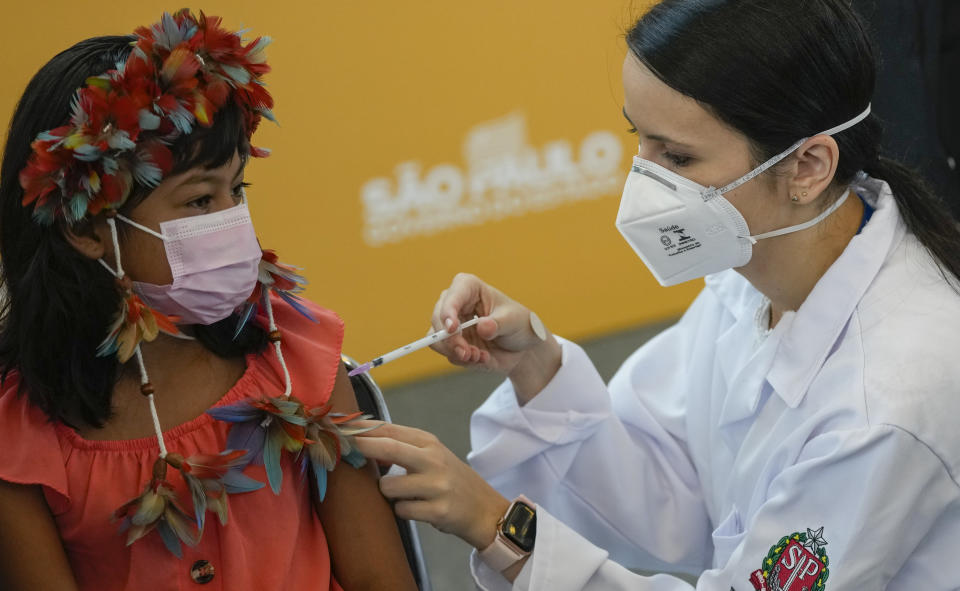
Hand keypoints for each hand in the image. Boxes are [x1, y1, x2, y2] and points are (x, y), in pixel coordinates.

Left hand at [353, 421, 509, 549]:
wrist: (484, 508)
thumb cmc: (449, 479)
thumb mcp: (430, 455)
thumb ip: (401, 446)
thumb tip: (359, 440)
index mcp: (428, 442)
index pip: (388, 429)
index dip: (360, 429)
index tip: (337, 428)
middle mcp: (433, 459)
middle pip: (388, 448)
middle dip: (360, 447)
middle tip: (340, 449)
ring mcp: (436, 485)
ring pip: (388, 487)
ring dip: (386, 492)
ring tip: (402, 494)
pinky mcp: (438, 510)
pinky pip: (401, 510)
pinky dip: (402, 511)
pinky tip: (417, 509)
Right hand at [431, 273, 561, 400]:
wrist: (523, 347)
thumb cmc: (519, 324)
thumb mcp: (514, 321)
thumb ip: (498, 324)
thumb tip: (482, 327)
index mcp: (469, 288)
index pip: (452, 295)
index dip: (448, 311)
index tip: (453, 329)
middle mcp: (456, 304)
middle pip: (438, 319)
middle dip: (450, 339)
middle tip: (467, 353)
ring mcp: (452, 325)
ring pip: (437, 338)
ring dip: (455, 352)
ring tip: (479, 357)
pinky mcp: (453, 344)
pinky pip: (448, 354)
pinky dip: (464, 360)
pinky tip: (482, 358)